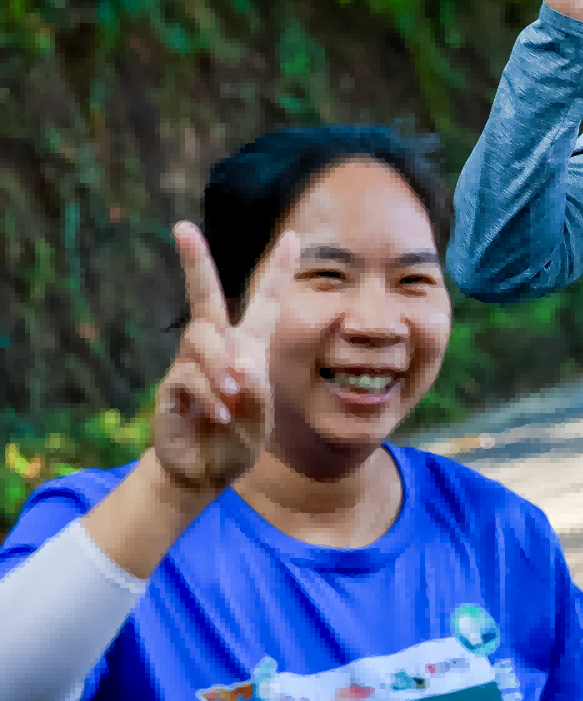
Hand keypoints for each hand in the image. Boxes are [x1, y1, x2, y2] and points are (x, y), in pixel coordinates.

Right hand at [151, 222, 298, 497]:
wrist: (206, 472)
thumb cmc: (239, 440)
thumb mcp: (263, 418)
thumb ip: (258, 393)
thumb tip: (240, 368)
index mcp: (249, 347)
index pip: (265, 302)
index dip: (278, 271)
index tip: (293, 236)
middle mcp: (218, 348)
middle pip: (204, 297)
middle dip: (195, 261)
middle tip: (182, 228)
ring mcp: (190, 365)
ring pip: (201, 340)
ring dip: (220, 364)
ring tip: (234, 395)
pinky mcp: (170, 387)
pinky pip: (188, 377)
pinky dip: (209, 395)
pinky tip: (221, 415)